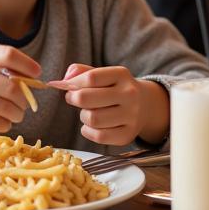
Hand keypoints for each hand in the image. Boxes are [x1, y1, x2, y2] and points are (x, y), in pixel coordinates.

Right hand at [0, 45, 38, 131]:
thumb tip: (31, 80)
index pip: (8, 55)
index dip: (27, 65)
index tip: (37, 75)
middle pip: (11, 87)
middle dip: (24, 99)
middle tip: (25, 105)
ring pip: (4, 107)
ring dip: (17, 114)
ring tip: (17, 115)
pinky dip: (5, 124)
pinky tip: (5, 122)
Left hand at [50, 65, 167, 144]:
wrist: (145, 105)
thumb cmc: (115, 88)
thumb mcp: (104, 75)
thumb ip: (82, 72)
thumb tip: (63, 80)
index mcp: (122, 75)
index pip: (91, 77)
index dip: (72, 83)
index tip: (66, 86)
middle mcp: (130, 94)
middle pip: (86, 98)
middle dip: (73, 99)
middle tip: (73, 98)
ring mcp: (131, 115)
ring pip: (92, 119)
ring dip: (83, 116)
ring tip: (88, 112)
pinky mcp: (128, 134)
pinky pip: (98, 136)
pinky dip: (88, 131)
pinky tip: (92, 125)